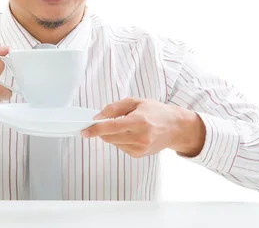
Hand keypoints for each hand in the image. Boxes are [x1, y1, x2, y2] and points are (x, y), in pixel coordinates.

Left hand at [81, 98, 204, 157]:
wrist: (174, 128)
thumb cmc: (156, 112)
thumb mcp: (135, 102)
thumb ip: (114, 108)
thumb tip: (97, 116)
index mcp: (139, 121)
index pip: (111, 127)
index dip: (95, 129)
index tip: (84, 130)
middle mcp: (140, 137)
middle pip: (109, 137)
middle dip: (101, 130)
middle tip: (101, 121)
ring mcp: (139, 148)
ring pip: (113, 143)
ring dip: (111, 134)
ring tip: (125, 125)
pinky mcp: (138, 155)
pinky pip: (120, 147)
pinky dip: (119, 140)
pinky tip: (130, 133)